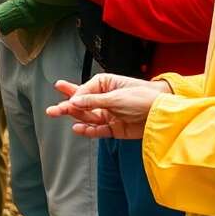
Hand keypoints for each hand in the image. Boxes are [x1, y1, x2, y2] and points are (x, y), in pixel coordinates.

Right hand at [44, 74, 170, 138]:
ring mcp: (109, 114)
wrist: (163, 114)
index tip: (68, 102)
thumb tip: (73, 101)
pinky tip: (77, 129)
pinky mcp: (114, 128)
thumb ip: (93, 101)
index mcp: (106, 85)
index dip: (75, 97)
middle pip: (83, 104)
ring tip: (60, 117)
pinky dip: (88, 130)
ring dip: (76, 118)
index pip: (84, 91)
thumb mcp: (116, 97)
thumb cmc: (142, 98)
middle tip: (51, 111)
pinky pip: (98, 130)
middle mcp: (105, 99)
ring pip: (88, 117)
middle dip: (67, 106)